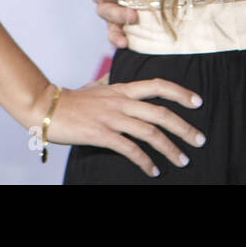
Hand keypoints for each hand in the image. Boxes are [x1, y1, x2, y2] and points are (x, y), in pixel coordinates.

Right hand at [34, 79, 204, 177]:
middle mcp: (122, 102)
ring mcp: (112, 118)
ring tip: (183, 160)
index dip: (180, 92)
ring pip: (150, 132)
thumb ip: (107, 83)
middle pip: (161, 113)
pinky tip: (154, 169)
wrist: (45, 107)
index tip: (198, 102)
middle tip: (200, 140)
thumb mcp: (94, 86)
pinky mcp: (101, 134)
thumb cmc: (70, 99)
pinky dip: (145, 161)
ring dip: (170, 148)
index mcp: (123, 89)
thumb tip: (111, 77)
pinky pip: (129, 149)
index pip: (158, 85)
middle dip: (184, 128)